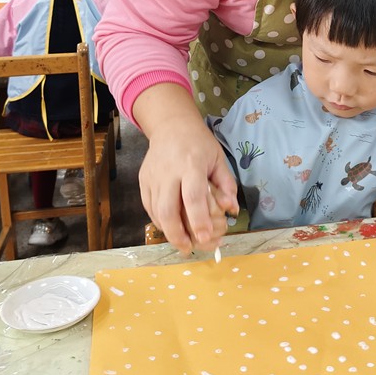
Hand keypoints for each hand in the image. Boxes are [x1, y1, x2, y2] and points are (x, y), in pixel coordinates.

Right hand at [136, 93, 238, 254]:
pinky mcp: (143, 181)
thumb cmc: (199, 143)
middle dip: (178, 234)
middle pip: (168, 209)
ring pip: (156, 212)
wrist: (171, 126)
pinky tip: (171, 229)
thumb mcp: (218, 158)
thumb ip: (226, 184)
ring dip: (168, 232)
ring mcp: (153, 177)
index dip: (199, 220)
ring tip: (182, 244)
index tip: (206, 238)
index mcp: (191, 164)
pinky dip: (160, 222)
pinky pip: (149, 207)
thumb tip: (232, 210)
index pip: (192, 196)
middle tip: (190, 249)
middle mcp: (168, 172)